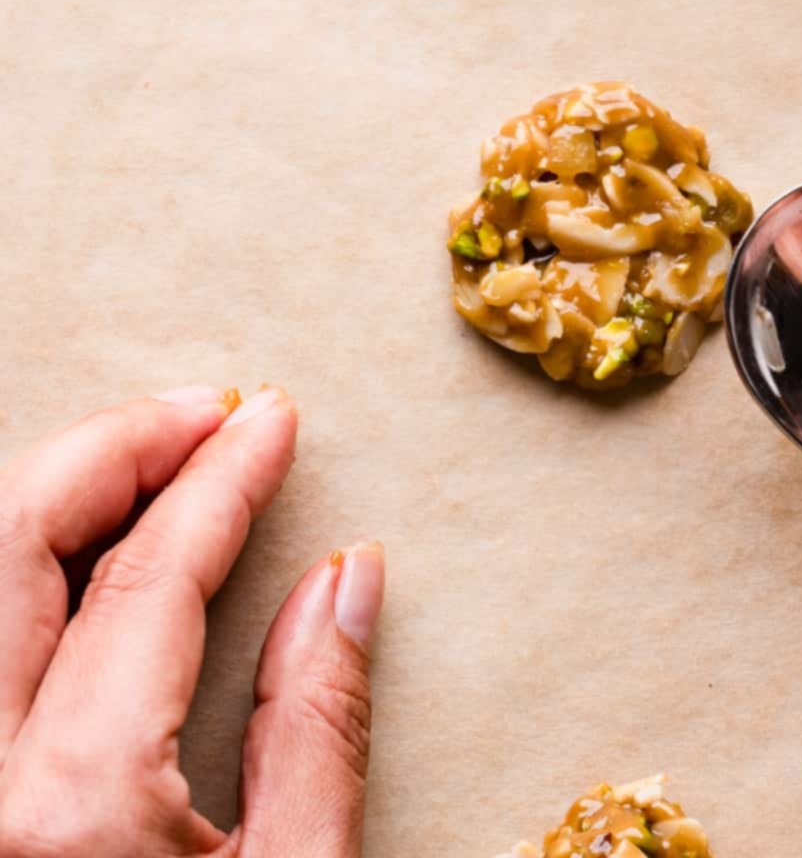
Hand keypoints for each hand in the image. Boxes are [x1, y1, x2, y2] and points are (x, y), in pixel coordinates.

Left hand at [0, 386, 384, 857]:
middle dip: (115, 446)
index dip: (221, 481)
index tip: (270, 424)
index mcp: (71, 811)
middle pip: (13, 540)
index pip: (150, 579)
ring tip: (153, 453)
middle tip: (203, 413)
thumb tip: (344, 579)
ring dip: (60, 490)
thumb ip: (319, 727)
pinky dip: (27, 556)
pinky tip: (88, 541)